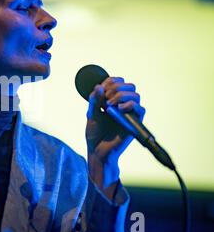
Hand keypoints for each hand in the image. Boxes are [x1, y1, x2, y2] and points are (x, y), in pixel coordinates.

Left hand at [85, 77, 145, 196]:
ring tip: (109, 106)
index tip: (101, 90)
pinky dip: (130, 105)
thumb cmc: (95, 133)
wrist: (98, 150)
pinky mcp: (135, 122)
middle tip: (105, 99)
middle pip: (128, 85)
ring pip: (135, 94)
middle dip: (116, 87)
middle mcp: (123, 104)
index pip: (117, 82)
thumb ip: (94, 100)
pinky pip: (140, 108)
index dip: (110, 81)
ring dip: (121, 95)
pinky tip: (119, 109)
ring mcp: (130, 113)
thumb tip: (99, 86)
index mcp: (112, 100)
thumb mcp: (91, 114)